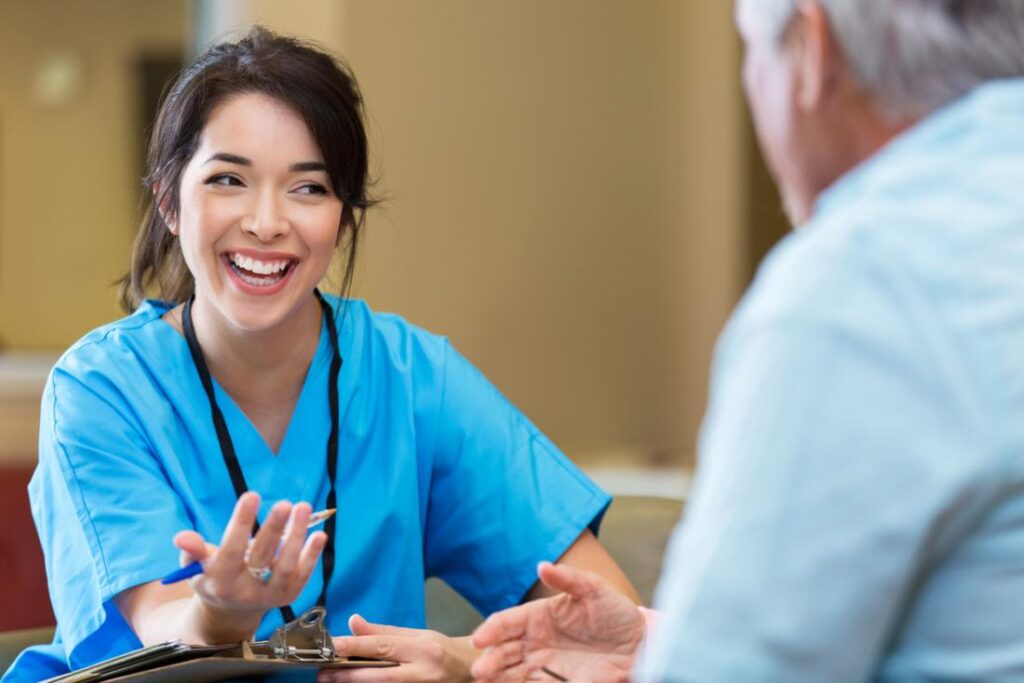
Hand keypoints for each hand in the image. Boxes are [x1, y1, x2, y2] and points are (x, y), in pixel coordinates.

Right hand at [174, 492, 326, 637]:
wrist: (232, 612)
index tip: (251, 495)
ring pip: (286, 566)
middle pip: (262, 557)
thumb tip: (182, 537)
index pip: (232, 550)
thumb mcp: (197, 566)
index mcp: (220, 582)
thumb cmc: (213, 577)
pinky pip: (302, 576)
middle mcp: (245, 592)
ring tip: (303, 508)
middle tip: (284, 503)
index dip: (241, 523)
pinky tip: (319, 534)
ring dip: (297, 537)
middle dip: (274, 529)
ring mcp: (269, 596)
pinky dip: (312, 556)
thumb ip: (192, 551)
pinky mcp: (288, 596)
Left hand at [318, 615, 476, 682]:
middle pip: (379, 674)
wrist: (471, 671)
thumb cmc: (443, 651)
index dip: (355, 646)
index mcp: (422, 648)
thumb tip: (354, 622)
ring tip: (332, 680)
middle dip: (348, 674)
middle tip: (324, 671)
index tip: (332, 645)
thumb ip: (385, 631)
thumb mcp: (418, 634)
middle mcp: (422, 671)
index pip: (383, 646)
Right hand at [471, 562, 643, 682]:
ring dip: (498, 678)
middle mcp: (535, 642)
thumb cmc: (615, 612)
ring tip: (486, 682)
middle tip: (480, 670)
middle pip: (503, 651)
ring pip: (512, 673)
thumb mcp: (594, 589)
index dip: (490, 630)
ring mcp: (545, 666)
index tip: (480, 639)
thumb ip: (568, 578)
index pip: (506, 622)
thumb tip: (542, 566)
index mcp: (538, 616)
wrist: (640, 644)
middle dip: (489, 660)